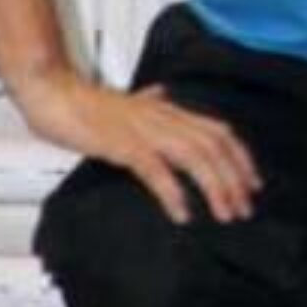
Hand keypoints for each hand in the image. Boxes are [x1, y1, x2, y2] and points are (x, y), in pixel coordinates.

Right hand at [16, 64, 261, 222]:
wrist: (52, 92)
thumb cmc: (85, 102)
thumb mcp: (128, 100)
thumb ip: (150, 100)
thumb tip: (163, 94)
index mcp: (168, 109)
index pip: (219, 130)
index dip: (241, 157)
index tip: (253, 183)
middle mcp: (163, 116)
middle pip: (214, 146)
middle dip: (235, 179)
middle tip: (244, 209)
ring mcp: (144, 129)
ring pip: (194, 156)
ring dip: (214, 187)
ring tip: (224, 214)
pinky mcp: (121, 144)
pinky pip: (155, 169)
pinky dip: (172, 191)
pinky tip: (182, 212)